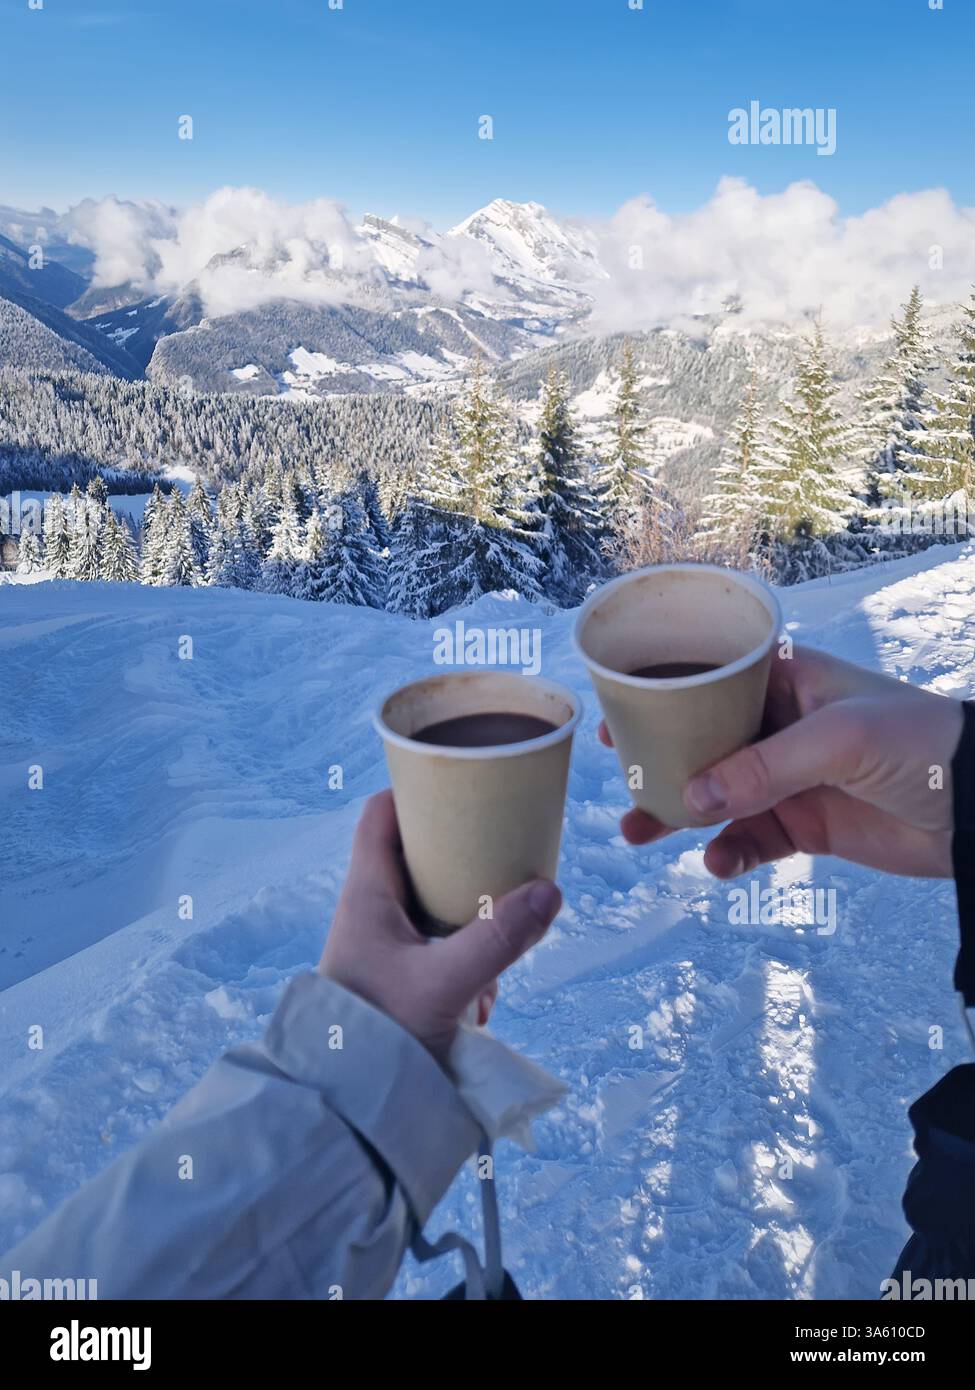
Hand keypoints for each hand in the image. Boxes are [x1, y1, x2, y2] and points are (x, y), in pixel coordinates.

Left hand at [319, 791, 561, 1062]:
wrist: (347, 1108)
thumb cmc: (376, 1036)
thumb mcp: (443, 984)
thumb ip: (497, 940)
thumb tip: (551, 890)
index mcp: (367, 893)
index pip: (382, 815)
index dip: (417, 790)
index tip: (464, 782)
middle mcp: (373, 912)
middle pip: (420, 856)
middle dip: (465, 862)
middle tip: (506, 859)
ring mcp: (387, 948)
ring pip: (437, 908)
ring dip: (473, 922)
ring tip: (499, 947)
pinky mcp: (403, 982)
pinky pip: (443, 952)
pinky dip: (469, 964)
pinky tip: (483, 998)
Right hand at [600, 646, 964, 879]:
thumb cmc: (919, 741)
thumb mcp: (838, 740)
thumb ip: (763, 768)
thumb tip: (692, 799)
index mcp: (788, 680)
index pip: (713, 682)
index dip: (665, 698)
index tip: (618, 716)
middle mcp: (782, 725)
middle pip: (704, 742)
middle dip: (662, 764)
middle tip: (623, 783)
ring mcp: (791, 777)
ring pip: (718, 796)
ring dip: (680, 816)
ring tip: (640, 834)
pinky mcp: (807, 824)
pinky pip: (751, 840)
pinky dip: (729, 852)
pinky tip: (717, 863)